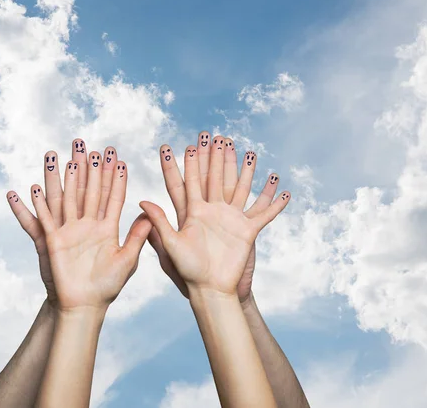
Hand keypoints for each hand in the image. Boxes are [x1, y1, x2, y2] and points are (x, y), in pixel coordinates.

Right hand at [27, 145, 151, 311]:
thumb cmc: (108, 286)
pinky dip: (37, 205)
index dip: (115, 178)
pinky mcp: (53, 241)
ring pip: (65, 198)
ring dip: (61, 178)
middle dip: (88, 169)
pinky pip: (43, 219)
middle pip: (87, 191)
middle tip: (87, 145)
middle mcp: (87, 225)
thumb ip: (137, 237)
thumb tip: (149, 214)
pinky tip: (32, 188)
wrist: (85, 305)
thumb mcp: (127, 260)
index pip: (112, 197)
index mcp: (107, 228)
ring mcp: (69, 231)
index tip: (118, 158)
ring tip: (59, 156)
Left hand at [142, 134, 289, 295]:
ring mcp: (231, 220)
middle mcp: (212, 212)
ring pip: (241, 189)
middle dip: (215, 158)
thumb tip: (142, 202)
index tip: (180, 145)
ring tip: (250, 152)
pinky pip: (264, 214)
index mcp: (192, 213)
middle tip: (216, 136)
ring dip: (246, 171)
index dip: (183, 164)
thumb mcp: (171, 248)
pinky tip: (284, 189)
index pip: (186, 183)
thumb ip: (160, 224)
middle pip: (215, 179)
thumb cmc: (188, 273)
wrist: (211, 290)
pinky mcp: (248, 232)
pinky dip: (275, 203)